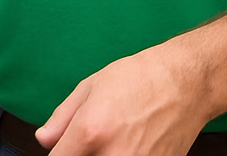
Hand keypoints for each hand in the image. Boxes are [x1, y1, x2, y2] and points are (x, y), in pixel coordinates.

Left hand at [37, 44, 208, 155]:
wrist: (183, 84)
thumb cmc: (136, 79)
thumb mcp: (89, 88)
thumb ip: (62, 118)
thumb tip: (43, 140)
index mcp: (90, 132)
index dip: (59, 152)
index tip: (64, 146)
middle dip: (79, 154)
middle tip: (90, 140)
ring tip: (113, 139)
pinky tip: (132, 144)